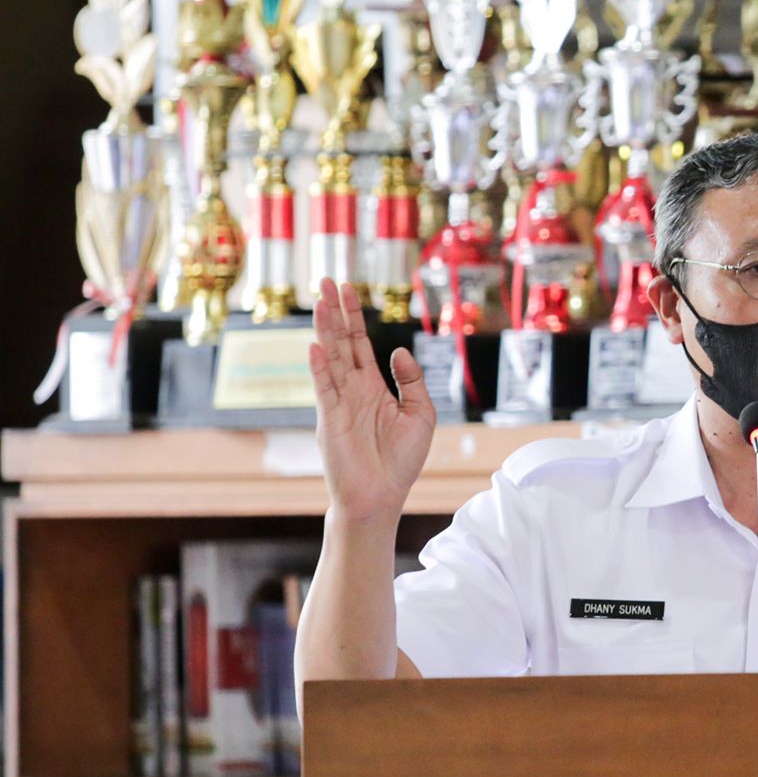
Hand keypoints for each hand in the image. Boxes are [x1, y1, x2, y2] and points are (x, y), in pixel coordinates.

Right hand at [310, 278, 434, 524]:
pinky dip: (320, 368)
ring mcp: (338, 402)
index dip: (355, 316)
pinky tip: (317, 346)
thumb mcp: (421, 414)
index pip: (360, 344)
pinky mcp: (329, 420)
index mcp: (374, 387)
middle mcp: (352, 389)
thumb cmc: (401, 461)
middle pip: (341, 342)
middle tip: (326, 280)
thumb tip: (398, 350)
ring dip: (325, 329)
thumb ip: (413, 381)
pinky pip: (323, 389)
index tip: (349, 288)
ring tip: (319, 300)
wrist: (381, 496)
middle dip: (334, 311)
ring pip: (330, 358)